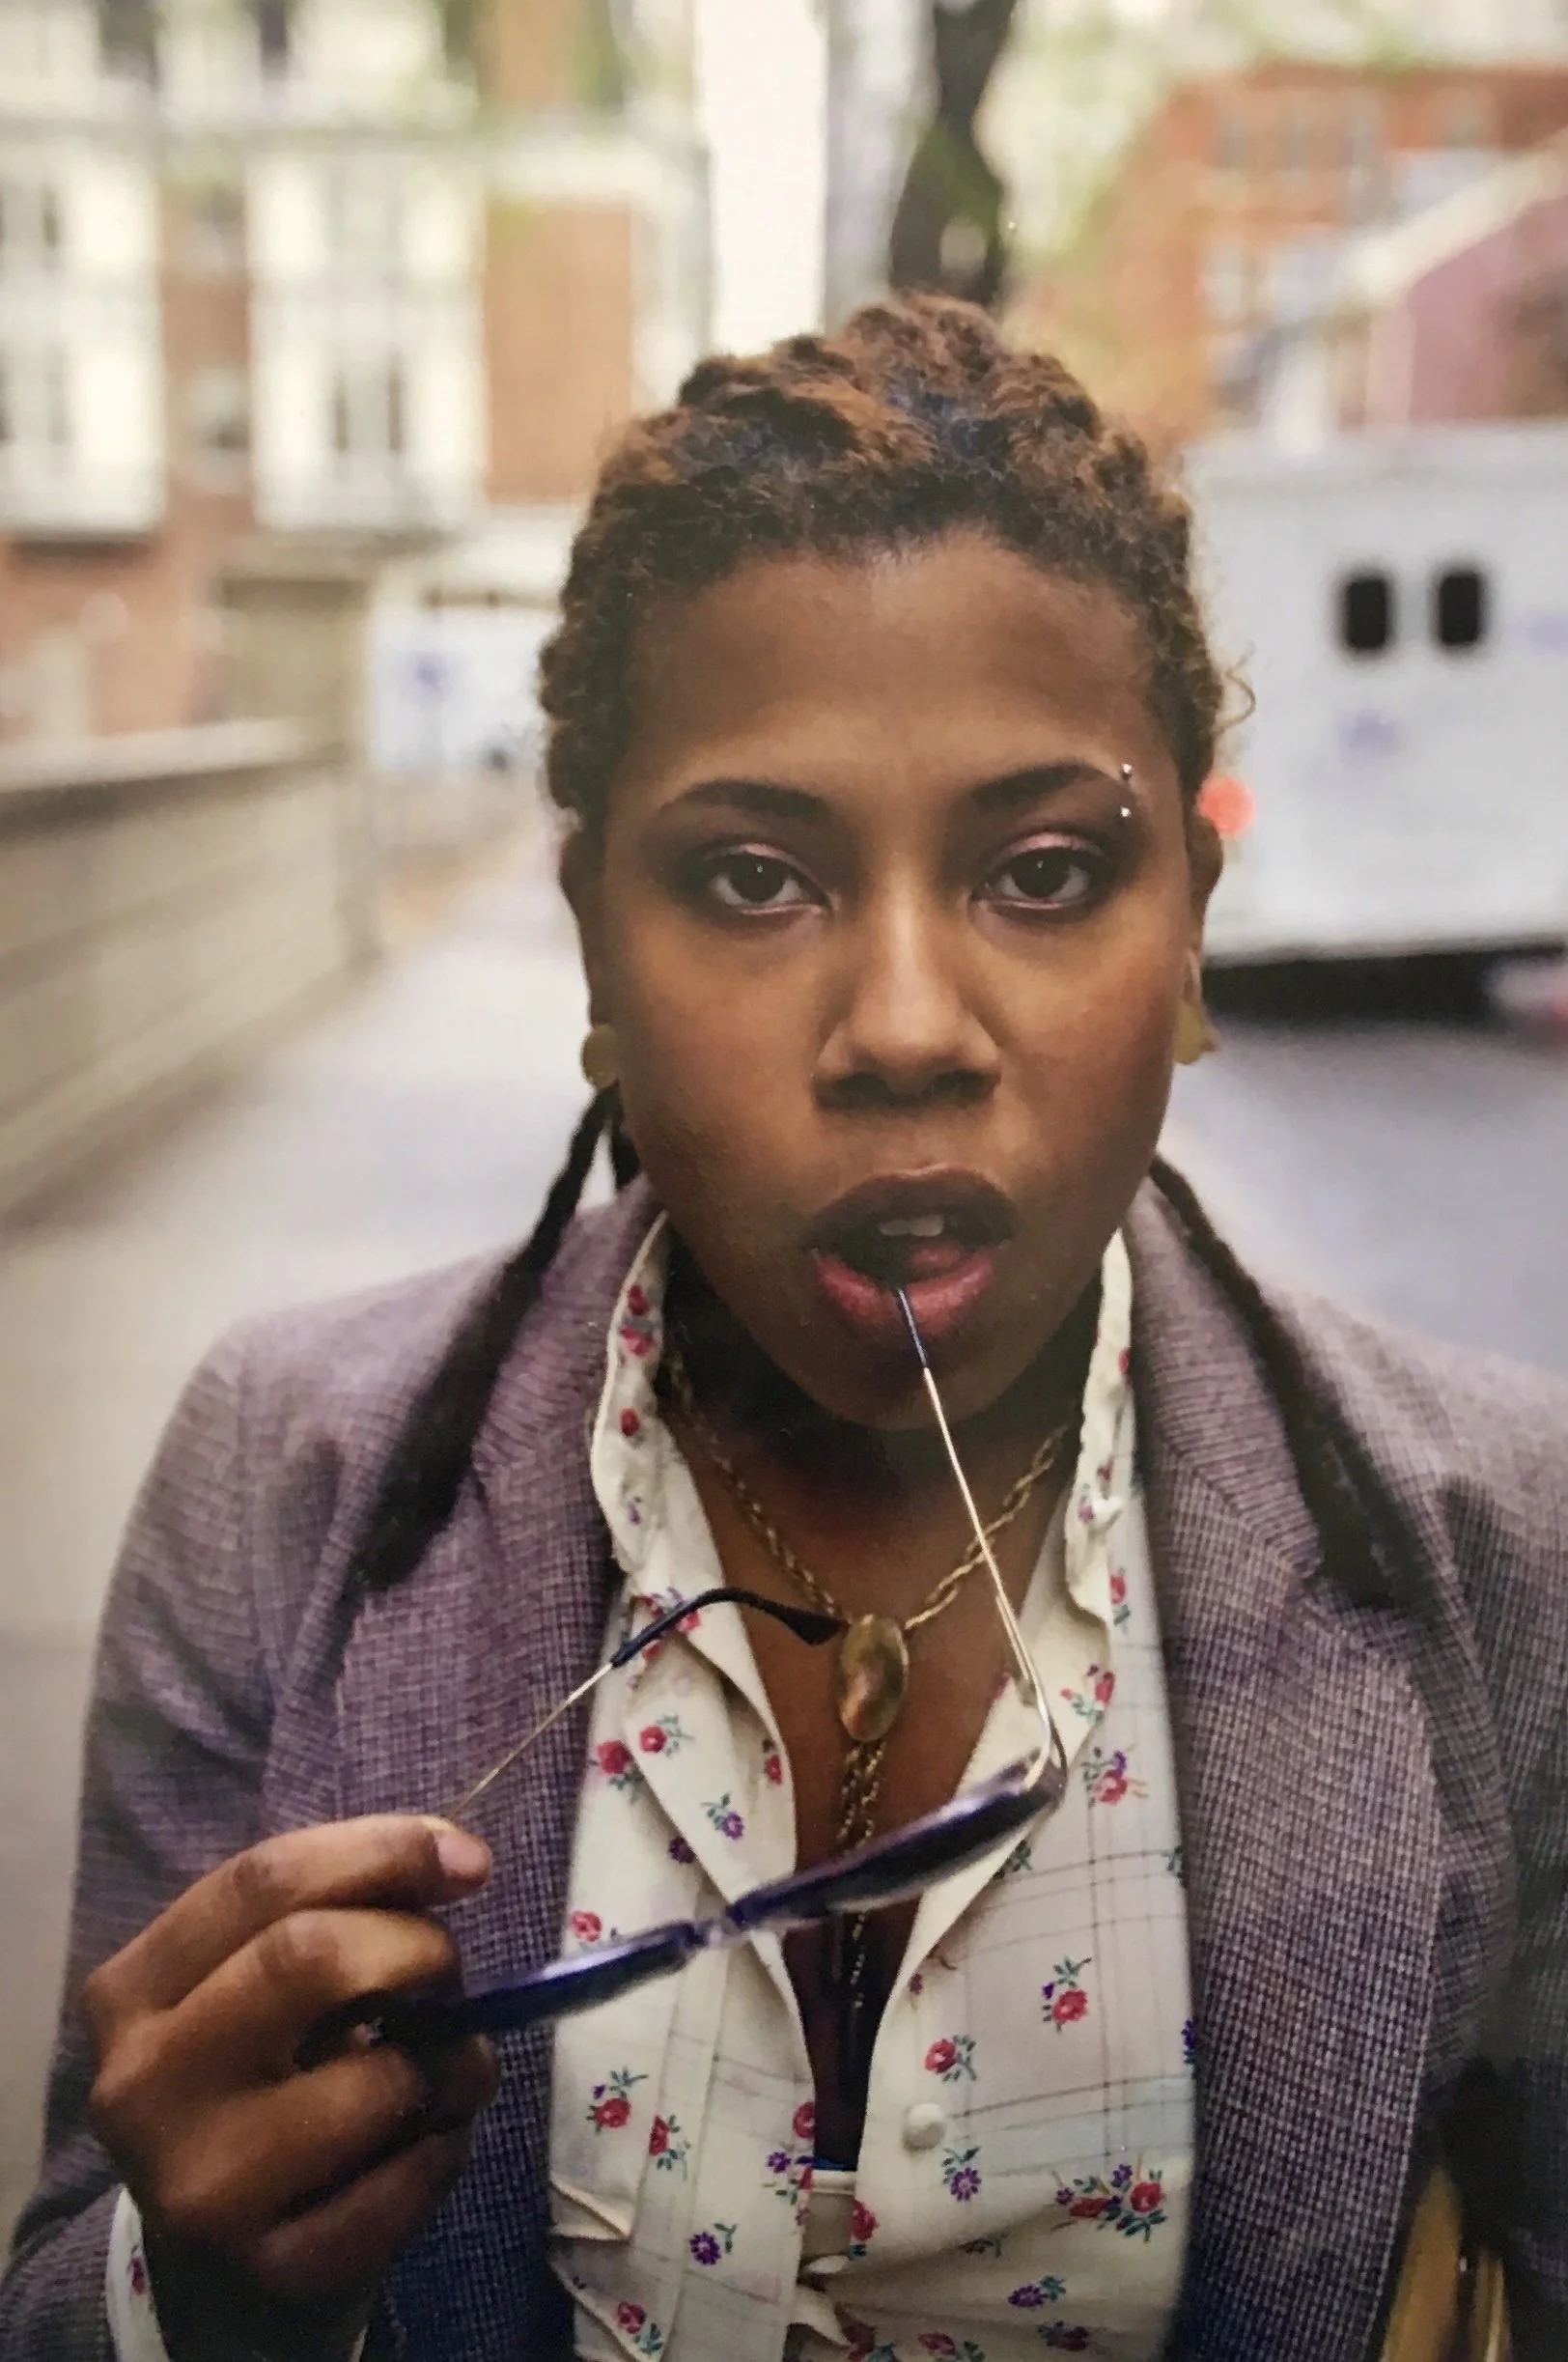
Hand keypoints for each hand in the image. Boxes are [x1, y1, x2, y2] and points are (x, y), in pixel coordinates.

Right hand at [85, 1815, 498, 2361]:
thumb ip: (334, 1910)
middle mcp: (143, 2087)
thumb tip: (455, 1859)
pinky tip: (421, 2145)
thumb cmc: (262, 2085)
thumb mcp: (262, 1987)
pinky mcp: (275, 2266)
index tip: (466, 1859)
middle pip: (309, 1958)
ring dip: (454, 2061)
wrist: (223, 2269)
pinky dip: (448, 2145)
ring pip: (377, 2078)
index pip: (262, 1881)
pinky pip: (411, 2178)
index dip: (382, 1851)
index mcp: (133, 1992)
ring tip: (448, 2070)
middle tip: (449, 1973)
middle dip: (416, 1948)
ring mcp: (200, 2188)